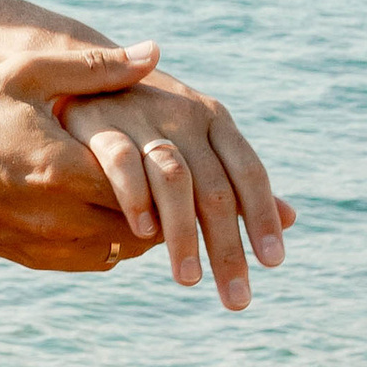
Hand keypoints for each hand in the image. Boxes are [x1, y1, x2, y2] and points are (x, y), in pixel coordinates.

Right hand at [0, 44, 164, 272]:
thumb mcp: (28, 75)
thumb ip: (96, 68)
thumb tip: (155, 52)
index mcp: (64, 169)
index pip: (149, 185)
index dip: (170, 172)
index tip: (178, 154)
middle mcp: (60, 217)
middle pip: (144, 224)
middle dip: (163, 203)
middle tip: (173, 177)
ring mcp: (45, 243)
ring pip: (123, 249)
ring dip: (140, 226)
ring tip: (144, 191)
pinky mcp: (31, 258)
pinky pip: (93, 261)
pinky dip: (110, 241)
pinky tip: (107, 210)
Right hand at [60, 66, 292, 311]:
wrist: (74, 67)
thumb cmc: (140, 117)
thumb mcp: (193, 139)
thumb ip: (234, 179)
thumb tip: (291, 217)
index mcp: (213, 119)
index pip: (248, 172)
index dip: (262, 217)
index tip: (273, 263)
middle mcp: (183, 116)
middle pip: (215, 187)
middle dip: (227, 247)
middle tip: (237, 299)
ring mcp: (141, 117)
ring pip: (174, 180)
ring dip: (183, 234)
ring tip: (189, 279)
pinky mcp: (97, 122)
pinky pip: (121, 164)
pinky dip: (134, 199)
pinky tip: (144, 236)